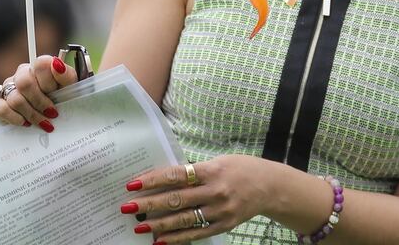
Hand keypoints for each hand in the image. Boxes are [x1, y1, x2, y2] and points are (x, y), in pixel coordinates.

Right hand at [0, 55, 76, 132]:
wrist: (54, 114)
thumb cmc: (64, 97)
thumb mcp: (71, 87)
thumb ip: (66, 75)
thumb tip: (57, 64)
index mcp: (40, 66)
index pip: (40, 64)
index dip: (49, 82)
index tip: (58, 95)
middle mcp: (22, 73)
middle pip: (24, 83)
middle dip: (40, 102)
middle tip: (52, 113)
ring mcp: (8, 86)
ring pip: (14, 98)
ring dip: (31, 114)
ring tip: (43, 122)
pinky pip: (0, 108)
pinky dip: (14, 118)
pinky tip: (25, 123)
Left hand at [121, 155, 274, 242]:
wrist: (271, 186)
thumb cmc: (242, 169)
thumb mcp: (220, 162)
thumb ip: (196, 172)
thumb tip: (165, 180)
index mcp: (213, 170)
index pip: (177, 175)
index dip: (153, 180)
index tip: (133, 184)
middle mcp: (216, 191)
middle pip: (176, 199)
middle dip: (148, 203)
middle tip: (127, 207)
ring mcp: (220, 211)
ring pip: (183, 219)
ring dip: (158, 224)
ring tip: (138, 226)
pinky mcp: (223, 225)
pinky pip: (196, 234)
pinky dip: (177, 238)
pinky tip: (159, 241)